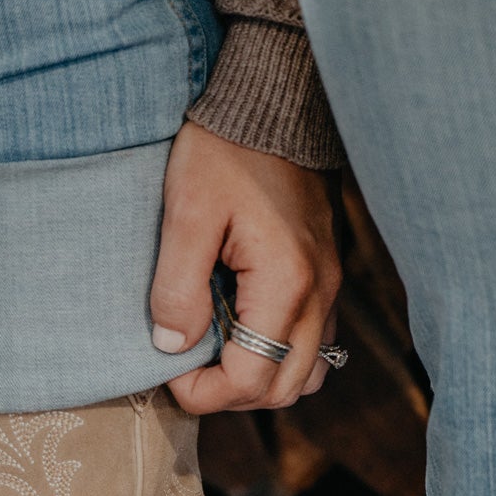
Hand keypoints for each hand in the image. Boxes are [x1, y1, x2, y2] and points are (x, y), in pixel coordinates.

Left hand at [150, 121, 340, 414]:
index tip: (167, 371)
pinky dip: (276, 354)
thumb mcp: (186, 212)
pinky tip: (239, 328)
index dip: (204, 392)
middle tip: (187, 369)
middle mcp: (319, 294)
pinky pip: (312, 343)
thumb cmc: (225, 150)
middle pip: (283, 389)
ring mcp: (328, 287)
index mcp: (286, 282)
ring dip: (258, 378)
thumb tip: (172, 347)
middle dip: (231, 394)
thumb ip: (178, 286)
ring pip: (304, 373)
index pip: (252, 379)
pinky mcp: (324, 276)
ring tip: (215, 353)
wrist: (273, 101)